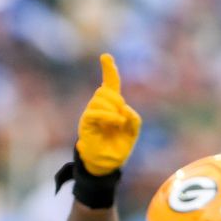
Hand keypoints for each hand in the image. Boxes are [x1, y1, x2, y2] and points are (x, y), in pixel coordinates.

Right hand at [75, 53, 141, 175]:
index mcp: (111, 106)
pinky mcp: (86, 124)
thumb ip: (134, 119)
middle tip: (122, 118)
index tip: (105, 56)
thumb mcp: (133, 131)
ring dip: (113, 110)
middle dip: (117, 101)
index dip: (108, 70)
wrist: (106, 164)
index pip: (109, 84)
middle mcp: (99, 107)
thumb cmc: (118, 146)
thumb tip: (124, 109)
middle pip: (105, 91)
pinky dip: (108, 116)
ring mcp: (90, 114)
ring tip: (118, 124)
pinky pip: (95, 112)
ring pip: (100, 99)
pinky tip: (115, 122)